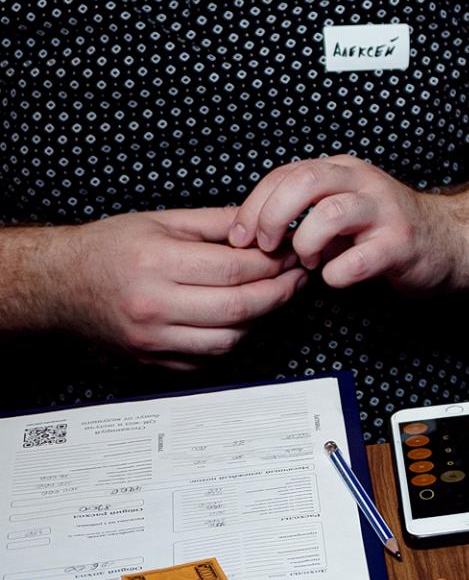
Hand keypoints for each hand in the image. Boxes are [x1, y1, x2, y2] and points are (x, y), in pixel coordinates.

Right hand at [54, 208, 307, 368]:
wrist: (59, 284)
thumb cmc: (110, 247)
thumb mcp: (163, 219)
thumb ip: (218, 222)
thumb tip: (267, 226)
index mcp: (157, 264)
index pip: (236, 271)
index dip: (275, 264)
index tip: (293, 254)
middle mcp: (153, 307)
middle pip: (239, 308)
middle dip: (280, 293)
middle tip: (298, 277)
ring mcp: (151, 340)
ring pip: (228, 340)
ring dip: (261, 320)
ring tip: (275, 296)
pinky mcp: (150, 360)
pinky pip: (207, 359)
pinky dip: (233, 340)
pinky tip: (242, 318)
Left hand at [227, 156, 462, 292]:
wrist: (452, 242)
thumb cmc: (387, 229)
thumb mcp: (343, 206)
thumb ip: (304, 210)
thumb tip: (251, 230)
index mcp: (344, 171)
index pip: (285, 174)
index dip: (254, 205)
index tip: (241, 236)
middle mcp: (364, 183)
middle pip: (304, 182)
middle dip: (272, 217)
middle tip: (265, 246)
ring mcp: (385, 211)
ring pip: (329, 215)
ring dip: (305, 244)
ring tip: (309, 261)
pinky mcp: (400, 244)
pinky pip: (354, 261)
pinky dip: (335, 275)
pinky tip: (337, 277)